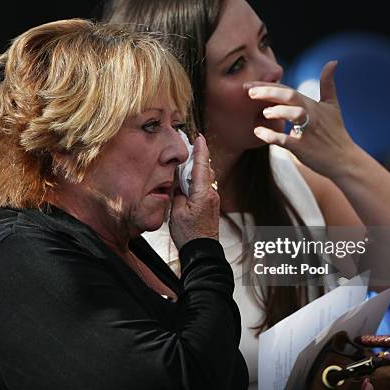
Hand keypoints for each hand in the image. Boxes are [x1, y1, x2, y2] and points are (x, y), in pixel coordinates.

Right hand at [169, 135, 218, 249]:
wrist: (202, 252)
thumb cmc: (189, 234)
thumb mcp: (176, 212)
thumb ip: (177, 193)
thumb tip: (178, 183)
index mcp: (202, 193)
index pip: (201, 165)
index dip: (200, 150)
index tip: (198, 137)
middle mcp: (211, 194)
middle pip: (204, 170)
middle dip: (197, 157)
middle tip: (188, 146)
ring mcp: (213, 200)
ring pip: (205, 179)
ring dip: (196, 170)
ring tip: (185, 164)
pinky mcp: (211, 206)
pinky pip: (204, 187)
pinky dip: (196, 181)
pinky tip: (187, 183)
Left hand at [248, 61, 361, 179]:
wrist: (344, 159)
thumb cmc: (335, 132)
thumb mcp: (332, 105)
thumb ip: (327, 84)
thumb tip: (332, 62)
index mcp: (311, 104)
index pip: (287, 90)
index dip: (267, 86)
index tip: (248, 84)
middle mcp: (310, 114)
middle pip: (290, 96)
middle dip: (269, 92)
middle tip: (248, 91)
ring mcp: (308, 130)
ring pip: (295, 114)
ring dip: (278, 111)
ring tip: (264, 113)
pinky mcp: (304, 148)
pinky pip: (286, 140)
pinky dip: (272, 136)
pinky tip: (258, 132)